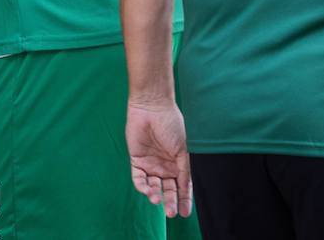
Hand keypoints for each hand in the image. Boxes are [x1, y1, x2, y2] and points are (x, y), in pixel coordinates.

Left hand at [126, 101, 192, 217]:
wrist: (152, 108)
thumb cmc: (172, 125)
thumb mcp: (184, 150)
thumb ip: (184, 170)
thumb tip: (186, 189)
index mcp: (179, 164)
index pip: (182, 187)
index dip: (184, 201)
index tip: (185, 214)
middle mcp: (165, 167)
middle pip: (168, 190)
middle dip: (169, 202)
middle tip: (170, 213)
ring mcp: (151, 164)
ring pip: (153, 187)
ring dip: (155, 195)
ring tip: (156, 200)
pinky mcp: (137, 160)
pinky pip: (138, 178)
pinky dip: (142, 186)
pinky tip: (146, 190)